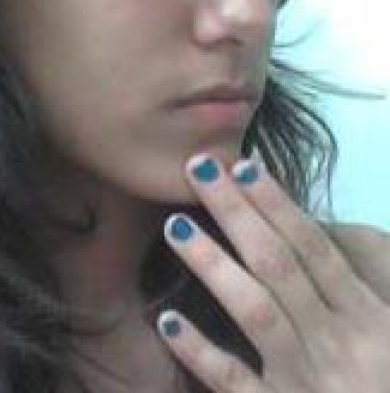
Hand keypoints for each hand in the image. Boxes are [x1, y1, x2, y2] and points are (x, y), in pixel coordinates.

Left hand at [157, 154, 389, 391]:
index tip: (241, 165)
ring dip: (212, 264)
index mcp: (367, 315)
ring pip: (254, 311)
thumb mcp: (388, 330)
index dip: (277, 203)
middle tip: (197, 168)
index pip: (313, 246)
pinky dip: (200, 351)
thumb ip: (348, 284)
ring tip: (174, 225)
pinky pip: (233, 381)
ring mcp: (306, 380)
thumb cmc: (383, 377)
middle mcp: (337, 341)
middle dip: (236, 212)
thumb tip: (305, 230)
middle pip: (277, 263)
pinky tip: (167, 320)